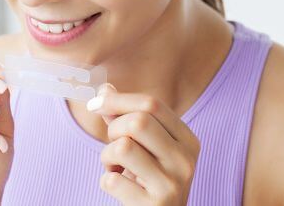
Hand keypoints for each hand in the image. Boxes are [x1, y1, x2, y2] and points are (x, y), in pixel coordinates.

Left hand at [88, 84, 200, 204]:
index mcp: (187, 140)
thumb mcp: (147, 147)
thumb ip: (127, 117)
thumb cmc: (150, 179)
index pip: (151, 104)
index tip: (96, 104)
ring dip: (107, 156)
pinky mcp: (154, 205)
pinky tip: (119, 187)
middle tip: (114, 146)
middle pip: (138, 121)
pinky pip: (112, 180)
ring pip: (123, 147)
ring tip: (115, 167)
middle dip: (114, 129)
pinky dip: (106, 181)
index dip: (117, 100)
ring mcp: (172, 184)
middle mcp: (185, 160)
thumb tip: (104, 89)